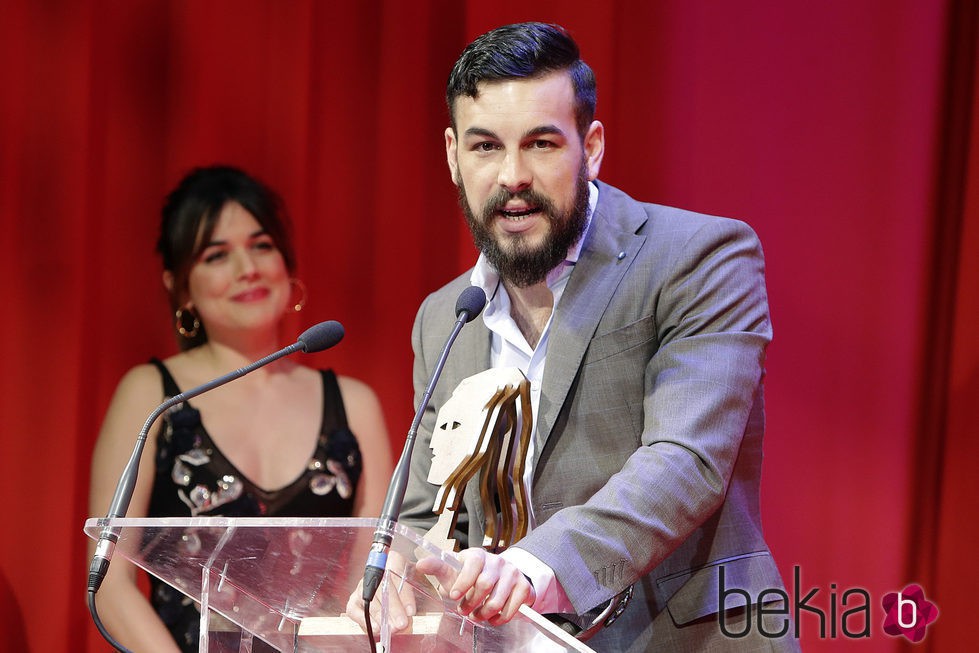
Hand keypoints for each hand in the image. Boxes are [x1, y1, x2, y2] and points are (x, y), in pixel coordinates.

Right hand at [344, 551, 416, 636]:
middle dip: (393, 609)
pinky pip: (355, 611)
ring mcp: (362, 585)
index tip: (411, 611)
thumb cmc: (407, 583)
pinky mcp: (353, 600)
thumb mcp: (416, 581)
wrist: (395, 587)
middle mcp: (374, 571)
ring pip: (369, 600)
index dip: (404, 595)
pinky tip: (377, 628)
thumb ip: (413, 593)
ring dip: (381, 617)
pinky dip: (365, 621)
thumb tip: (409, 612)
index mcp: (392, 559)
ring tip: (392, 629)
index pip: (397, 576)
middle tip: (402, 624)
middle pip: (382, 589)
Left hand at [415, 548, 535, 626]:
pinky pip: (511, 608)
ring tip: (477, 616)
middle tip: (464, 611)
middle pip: (484, 584)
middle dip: (471, 603)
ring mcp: (512, 573)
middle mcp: (497, 561)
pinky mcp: (523, 587)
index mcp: (478, 555)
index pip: (473, 563)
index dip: (464, 581)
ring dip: (483, 614)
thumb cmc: (471, 576)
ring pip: (497, 600)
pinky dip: (499, 619)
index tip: (454, 596)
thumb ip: (437, 566)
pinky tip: (492, 618)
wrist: (500, 579)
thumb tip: (420, 564)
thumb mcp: (454, 571)